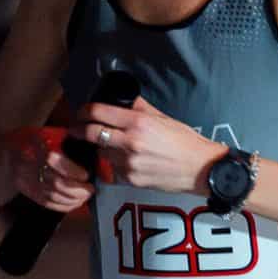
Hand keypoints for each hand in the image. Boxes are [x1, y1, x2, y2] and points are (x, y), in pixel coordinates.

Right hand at [10, 126, 93, 214]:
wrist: (5, 149)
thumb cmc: (30, 139)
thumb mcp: (45, 132)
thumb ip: (64, 139)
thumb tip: (89, 151)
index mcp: (32, 144)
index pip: (52, 160)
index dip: (72, 170)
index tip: (85, 174)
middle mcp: (26, 163)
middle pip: (55, 182)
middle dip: (77, 190)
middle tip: (89, 189)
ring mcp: (24, 180)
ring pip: (52, 196)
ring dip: (72, 199)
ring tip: (85, 196)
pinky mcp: (25, 191)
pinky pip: (46, 203)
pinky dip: (63, 206)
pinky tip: (74, 203)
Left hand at [66, 96, 224, 194]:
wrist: (200, 169)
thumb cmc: (185, 143)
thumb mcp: (163, 118)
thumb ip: (140, 108)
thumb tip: (124, 99)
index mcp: (138, 123)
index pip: (98, 112)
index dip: (84, 111)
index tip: (82, 112)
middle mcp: (130, 142)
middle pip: (91, 133)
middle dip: (79, 130)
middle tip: (77, 129)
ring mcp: (129, 163)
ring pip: (101, 152)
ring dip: (100, 148)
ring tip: (108, 145)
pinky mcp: (130, 179)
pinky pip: (113, 168)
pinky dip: (114, 163)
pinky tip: (124, 160)